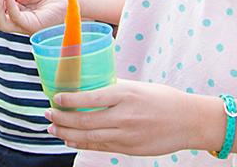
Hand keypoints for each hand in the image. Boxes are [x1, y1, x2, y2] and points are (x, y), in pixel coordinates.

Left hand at [46, 81, 221, 155]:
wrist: (189, 121)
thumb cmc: (162, 99)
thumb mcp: (136, 87)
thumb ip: (113, 89)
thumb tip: (87, 86)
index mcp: (125, 95)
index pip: (90, 97)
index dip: (68, 100)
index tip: (54, 97)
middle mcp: (124, 116)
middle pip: (85, 120)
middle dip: (61, 118)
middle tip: (47, 113)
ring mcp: (127, 135)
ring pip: (89, 136)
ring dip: (67, 133)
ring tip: (53, 128)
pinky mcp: (130, 149)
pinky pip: (101, 146)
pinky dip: (83, 143)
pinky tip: (71, 140)